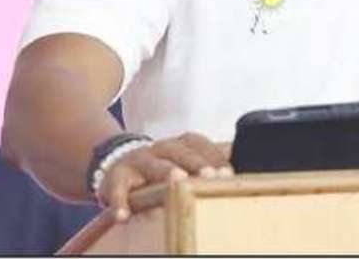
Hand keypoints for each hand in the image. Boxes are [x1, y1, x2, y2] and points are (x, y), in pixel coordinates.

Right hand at [98, 132, 232, 221]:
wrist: (118, 161)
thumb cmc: (163, 164)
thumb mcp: (185, 158)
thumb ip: (210, 158)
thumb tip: (242, 156)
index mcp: (180, 143)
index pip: (200, 144)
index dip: (215, 156)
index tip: (229, 172)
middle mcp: (160, 147)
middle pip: (180, 151)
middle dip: (197, 163)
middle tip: (211, 175)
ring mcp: (137, 161)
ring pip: (152, 164)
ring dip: (165, 172)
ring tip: (177, 181)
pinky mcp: (115, 178)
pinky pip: (116, 189)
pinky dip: (119, 202)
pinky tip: (124, 215)